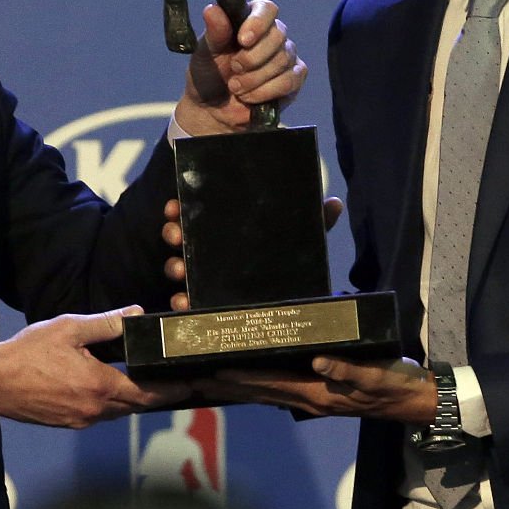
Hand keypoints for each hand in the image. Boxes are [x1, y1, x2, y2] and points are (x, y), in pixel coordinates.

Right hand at [0, 307, 187, 426]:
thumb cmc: (29, 353)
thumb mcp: (69, 329)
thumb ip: (107, 323)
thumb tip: (137, 314)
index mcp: (100, 386)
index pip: (147, 394)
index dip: (171, 391)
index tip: (191, 386)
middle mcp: (94, 409)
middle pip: (135, 405)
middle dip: (155, 395)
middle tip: (173, 381)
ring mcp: (80, 419)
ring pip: (117, 411)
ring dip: (131, 399)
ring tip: (144, 382)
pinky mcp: (66, 422)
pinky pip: (98, 414)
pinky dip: (110, 403)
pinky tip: (108, 387)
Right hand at [161, 197, 341, 310]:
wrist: (293, 297)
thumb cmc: (290, 261)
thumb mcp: (301, 240)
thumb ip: (316, 222)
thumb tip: (336, 203)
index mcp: (225, 233)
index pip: (196, 216)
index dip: (180, 210)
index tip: (174, 206)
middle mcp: (210, 255)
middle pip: (181, 240)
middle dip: (173, 234)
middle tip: (176, 233)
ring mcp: (206, 281)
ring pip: (179, 270)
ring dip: (173, 268)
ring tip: (180, 270)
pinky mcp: (209, 306)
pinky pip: (188, 305)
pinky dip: (181, 304)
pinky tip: (183, 302)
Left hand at [174, 0, 305, 135]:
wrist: (212, 109)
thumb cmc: (209, 75)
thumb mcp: (205, 53)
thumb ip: (214, 32)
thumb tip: (212, 10)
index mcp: (250, 20)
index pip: (267, 9)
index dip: (258, 23)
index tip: (242, 40)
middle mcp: (272, 34)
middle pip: (277, 35)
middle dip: (251, 58)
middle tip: (233, 69)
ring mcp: (286, 56)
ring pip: (282, 60)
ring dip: (254, 78)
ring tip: (236, 87)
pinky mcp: (294, 79)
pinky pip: (290, 81)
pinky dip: (265, 91)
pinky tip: (250, 97)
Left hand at [192, 356, 436, 422]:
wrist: (413, 402)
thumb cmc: (395, 384)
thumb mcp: (377, 375)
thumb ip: (348, 370)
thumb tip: (318, 362)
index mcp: (317, 392)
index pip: (271, 383)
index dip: (242, 377)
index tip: (214, 371)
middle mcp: (308, 399)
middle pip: (260, 391)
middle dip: (227, 386)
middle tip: (193, 379)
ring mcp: (312, 400)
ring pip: (265, 394)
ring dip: (236, 389)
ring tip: (207, 381)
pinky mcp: (317, 396)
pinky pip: (278, 392)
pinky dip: (256, 387)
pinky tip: (244, 383)